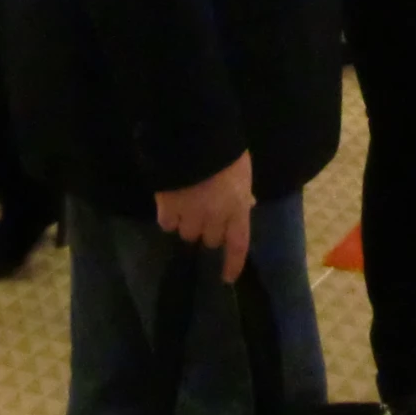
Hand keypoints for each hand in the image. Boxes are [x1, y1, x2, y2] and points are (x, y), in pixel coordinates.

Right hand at [157, 152, 254, 281]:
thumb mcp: (242, 171)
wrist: (195, 136)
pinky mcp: (167, 208)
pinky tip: (170, 202)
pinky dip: (169, 216)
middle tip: (206, 214)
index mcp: (237, 207)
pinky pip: (167, 223)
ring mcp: (190, 215)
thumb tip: (248, 205)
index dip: (233, 263)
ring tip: (187, 204)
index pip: (238, 244)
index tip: (226, 278)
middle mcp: (214, 218)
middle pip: (211, 240)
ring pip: (187, 234)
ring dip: (188, 224)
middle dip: (210, 230)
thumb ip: (243, 192)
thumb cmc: (225, 149)